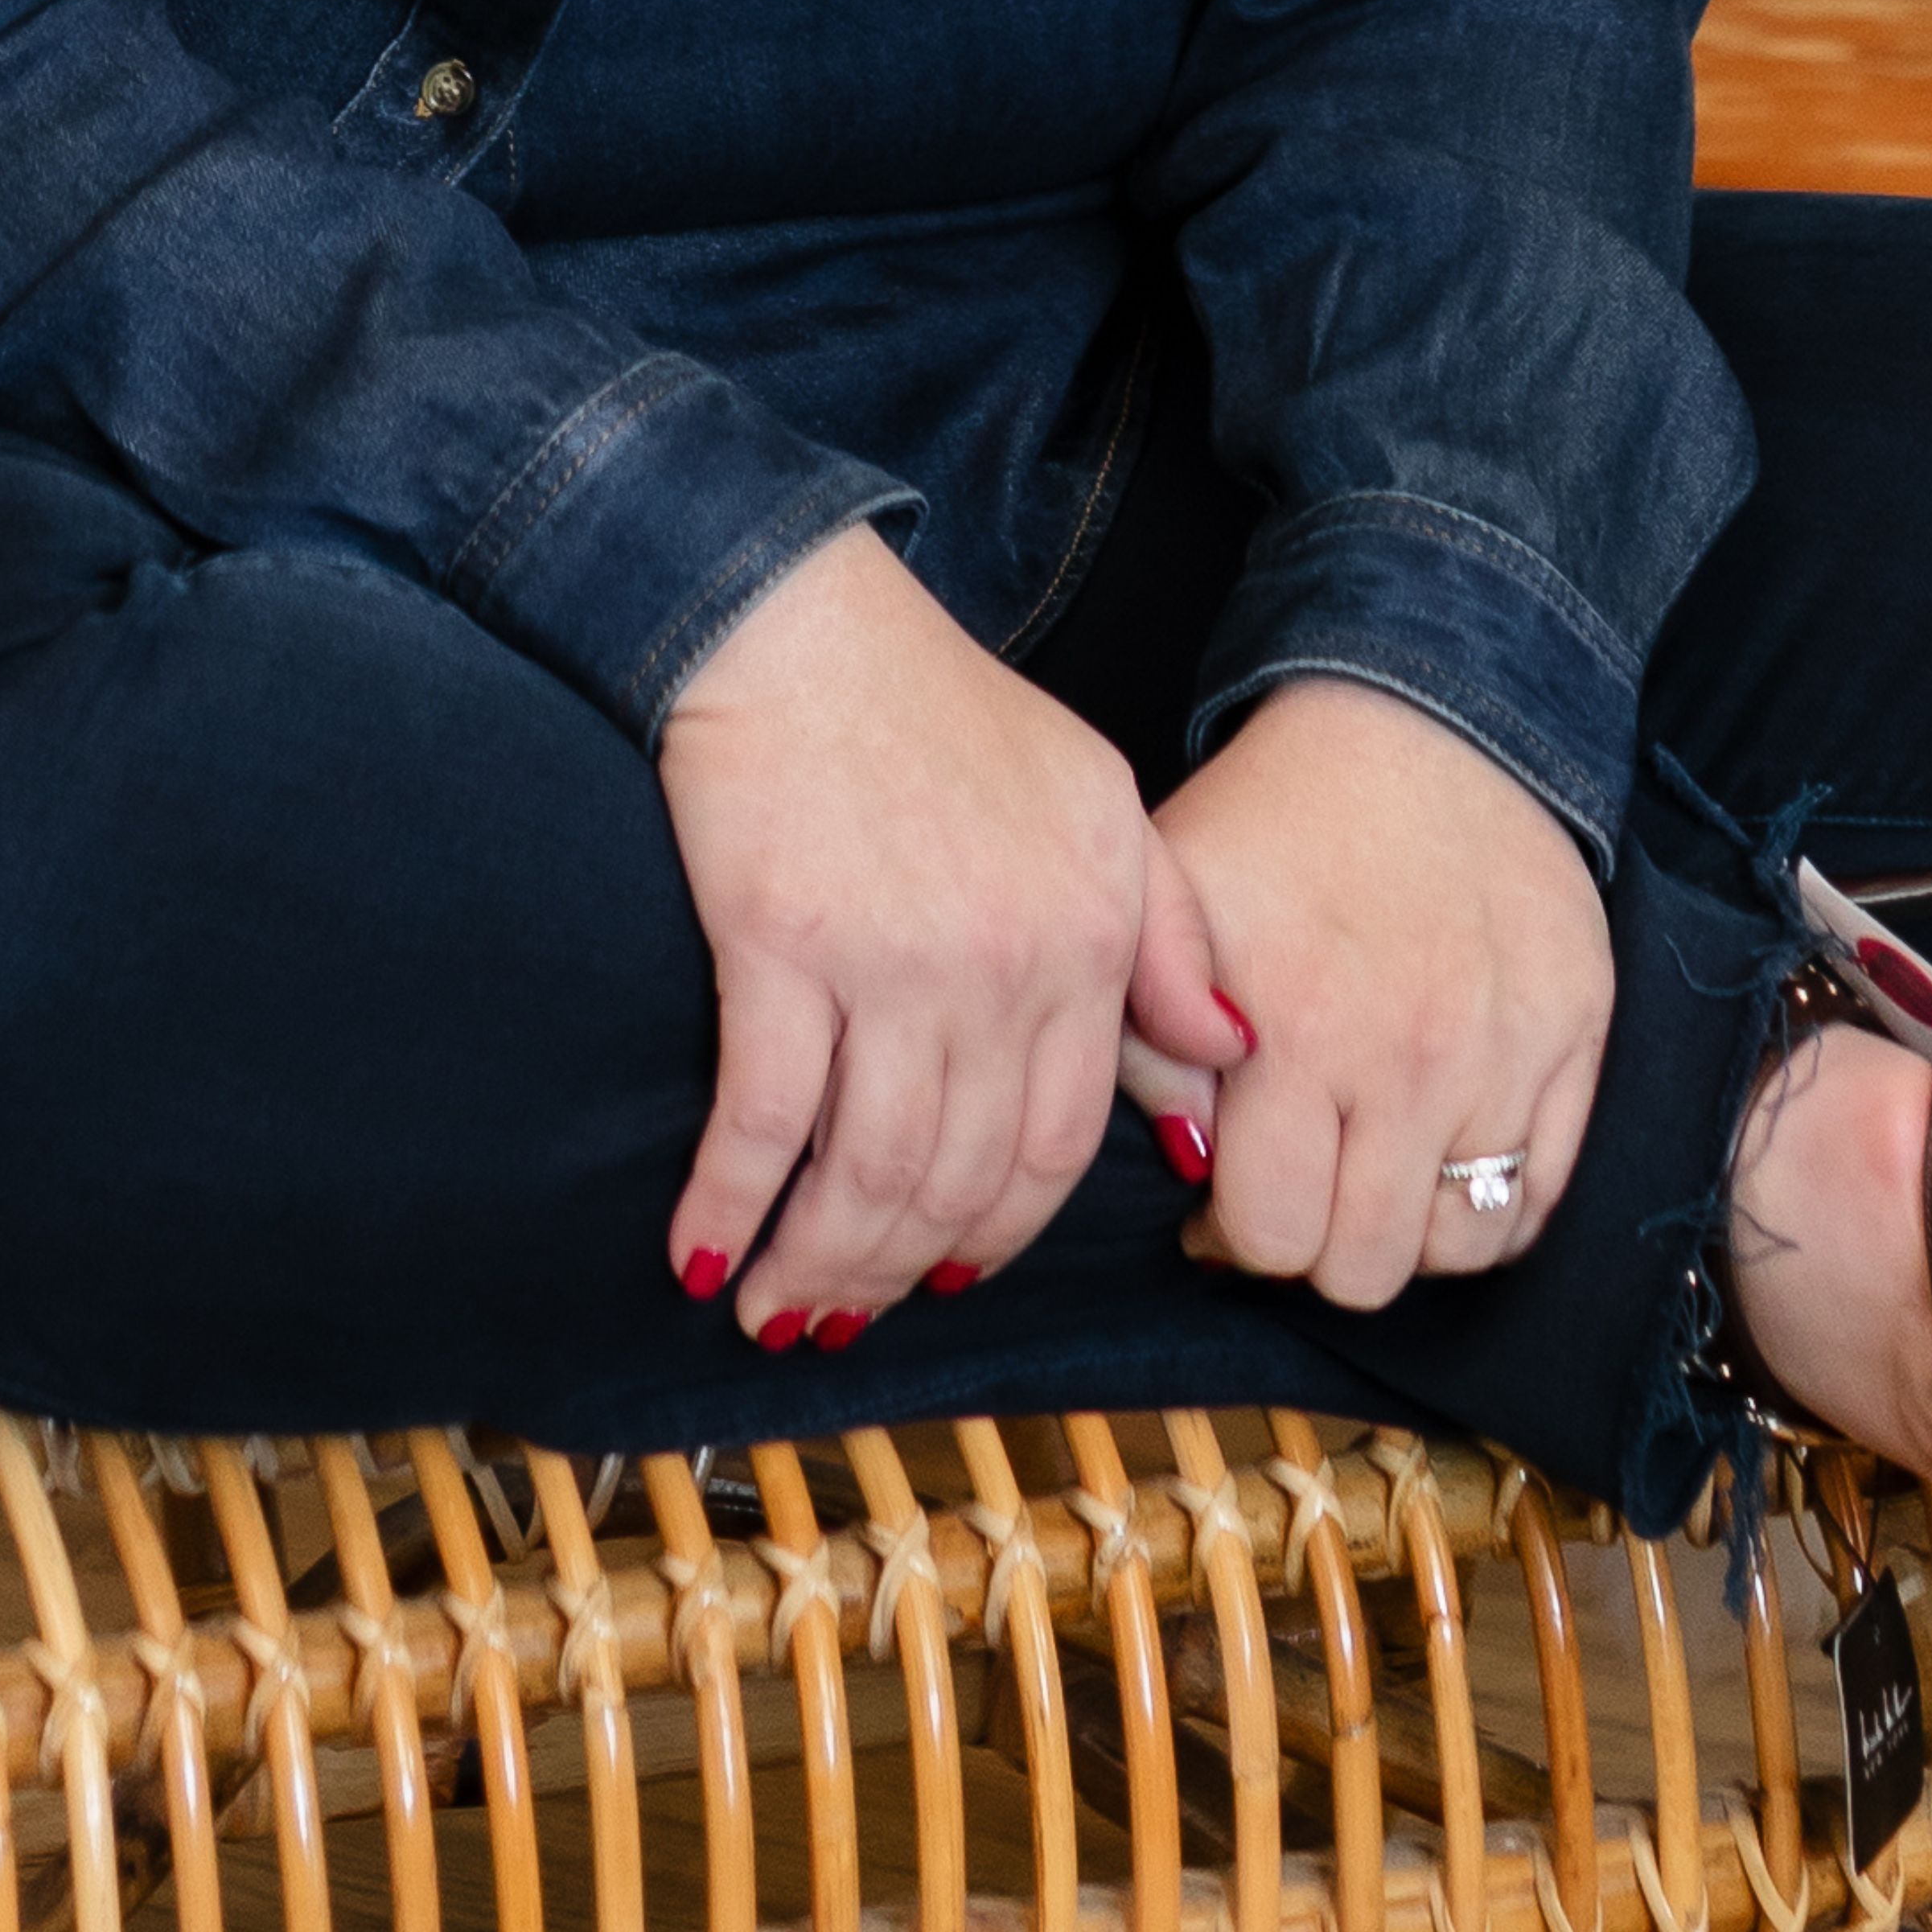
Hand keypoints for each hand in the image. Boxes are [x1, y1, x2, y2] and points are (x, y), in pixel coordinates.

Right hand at [658, 521, 1246, 1341]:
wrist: (797, 622)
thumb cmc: (940, 706)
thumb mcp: (1098, 801)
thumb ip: (1172, 939)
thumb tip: (1229, 1060)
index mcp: (1087, 936)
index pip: (1058, 1145)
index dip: (1000, 1231)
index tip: (952, 1275)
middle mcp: (1003, 965)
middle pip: (958, 1180)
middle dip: (897, 1272)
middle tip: (844, 1309)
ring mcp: (891, 962)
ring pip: (867, 1173)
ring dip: (816, 1264)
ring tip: (772, 1306)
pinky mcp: (780, 946)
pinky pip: (761, 1119)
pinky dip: (727, 1202)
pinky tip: (701, 1252)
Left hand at [1153, 678, 1611, 1306]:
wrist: (1423, 721)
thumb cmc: (1279, 815)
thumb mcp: (1171, 895)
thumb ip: (1144, 1030)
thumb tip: (1190, 1157)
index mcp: (1295, 1025)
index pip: (1268, 1233)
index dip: (1234, 1229)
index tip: (1229, 1188)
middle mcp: (1408, 1056)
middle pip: (1365, 1267)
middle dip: (1316, 1239)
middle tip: (1301, 1177)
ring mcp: (1503, 1056)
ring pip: (1457, 1249)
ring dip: (1402, 1226)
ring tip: (1368, 1161)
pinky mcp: (1578, 1039)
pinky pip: (1539, 1202)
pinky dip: (1490, 1206)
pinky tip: (1440, 1152)